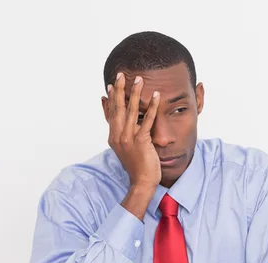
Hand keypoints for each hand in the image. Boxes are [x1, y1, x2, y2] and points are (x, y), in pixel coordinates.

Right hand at [107, 72, 160, 189]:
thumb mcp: (126, 150)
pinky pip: (147, 120)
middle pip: (118, 108)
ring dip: (135, 93)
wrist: (142, 182)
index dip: (111, 98)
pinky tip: (156, 96)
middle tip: (121, 74)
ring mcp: (129, 138)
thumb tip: (123, 126)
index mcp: (114, 137)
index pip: (111, 113)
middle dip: (119, 90)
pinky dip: (152, 106)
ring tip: (139, 79)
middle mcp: (118, 136)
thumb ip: (123, 136)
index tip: (110, 85)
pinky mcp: (141, 141)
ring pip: (131, 111)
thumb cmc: (138, 167)